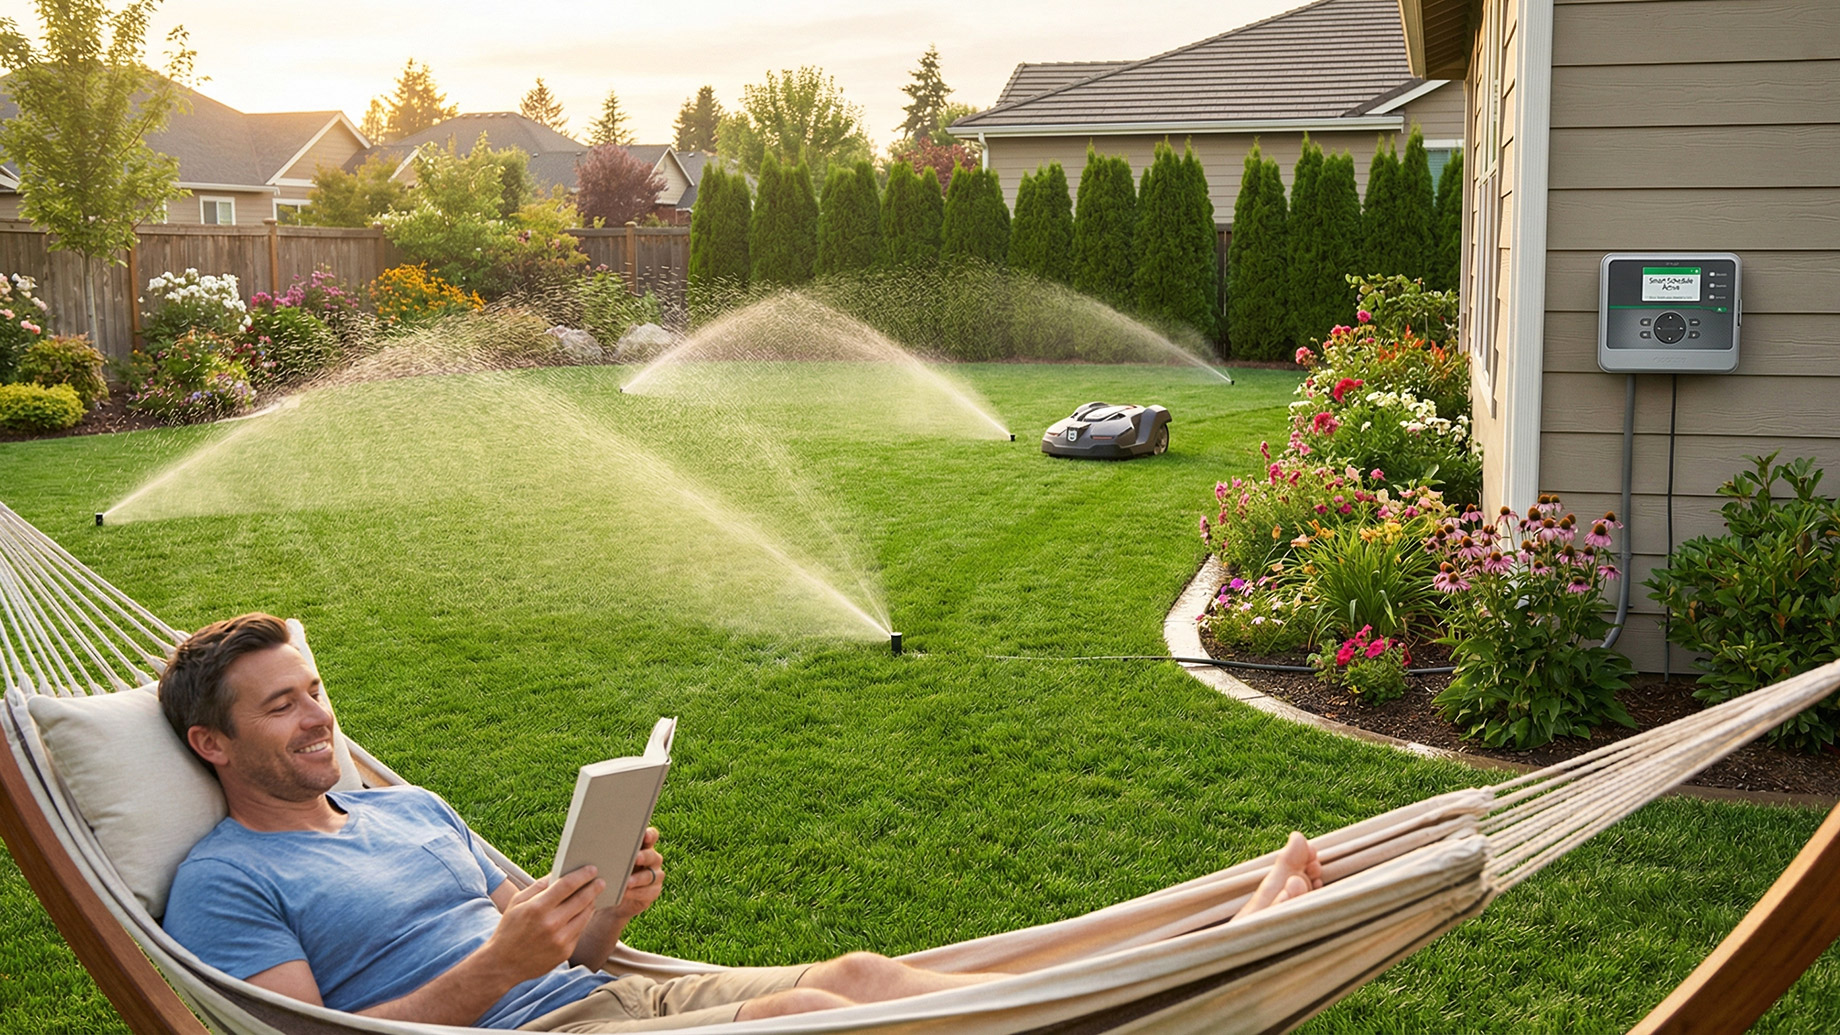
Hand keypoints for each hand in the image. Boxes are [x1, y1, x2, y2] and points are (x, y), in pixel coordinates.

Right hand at [485, 866, 603, 981]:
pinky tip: (583, 913)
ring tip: (593, 895)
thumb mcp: (517, 903)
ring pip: (585, 915)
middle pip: (582, 899)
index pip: (567, 885)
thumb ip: (538, 886)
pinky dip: (583, 919)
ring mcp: (560, 940)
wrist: (503, 965)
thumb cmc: (509, 929)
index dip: (582, 875)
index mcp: (537, 908)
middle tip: (600, 881)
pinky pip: (580, 930)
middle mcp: (551, 924)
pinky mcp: (565, 952)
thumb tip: (558, 874)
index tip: (592, 869)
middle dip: (594, 888)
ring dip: (591, 903)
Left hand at [613, 826, 663, 919]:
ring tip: (627, 882)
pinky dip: (637, 892)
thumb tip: (595, 842)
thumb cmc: (608, 874)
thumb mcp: (607, 862)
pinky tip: (626, 893)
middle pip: (652, 855)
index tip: (644, 835)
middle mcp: (651, 859)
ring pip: (651, 875)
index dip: (650, 835)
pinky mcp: (653, 891)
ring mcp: (654, 875)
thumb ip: (607, 852)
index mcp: (642, 847)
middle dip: (644, 856)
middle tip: (635, 858)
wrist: (611, 900)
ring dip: (639, 878)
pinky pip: (649, 892)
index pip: (651, 837)